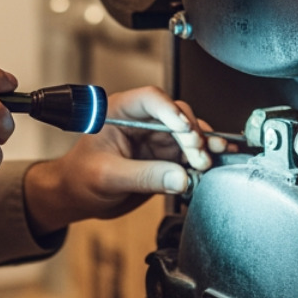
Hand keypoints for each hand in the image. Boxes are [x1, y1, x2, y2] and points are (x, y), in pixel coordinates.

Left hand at [23, 86, 223, 234]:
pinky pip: (190, 154)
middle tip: (199, 156)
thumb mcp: (107, 177)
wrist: (79, 198)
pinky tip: (218, 163)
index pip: (151, 99)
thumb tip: (179, 177)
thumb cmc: (80, 179)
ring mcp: (156, 138)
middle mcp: (141, 120)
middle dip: (192, 135)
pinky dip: (205, 159)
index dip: (171, 112)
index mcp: (120, 112)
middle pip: (177, 116)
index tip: (186, 131)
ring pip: (189, 134)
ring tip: (211, 161)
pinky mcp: (166, 156)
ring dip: (204, 147)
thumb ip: (144, 176)